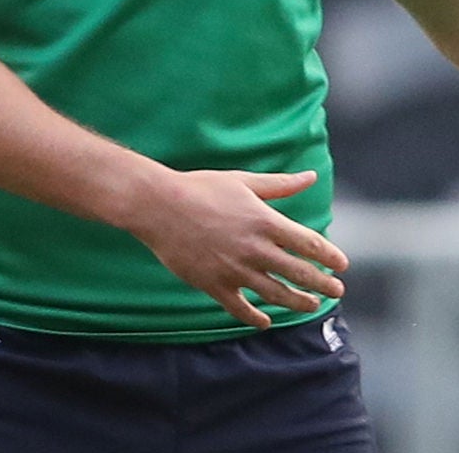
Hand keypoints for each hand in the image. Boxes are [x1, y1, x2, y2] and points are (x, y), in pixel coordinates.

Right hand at [126, 168, 347, 328]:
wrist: (157, 205)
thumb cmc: (199, 188)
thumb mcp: (241, 181)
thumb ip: (279, 184)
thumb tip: (310, 176)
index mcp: (264, 221)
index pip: (310, 244)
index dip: (330, 257)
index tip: (341, 265)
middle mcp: (255, 248)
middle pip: (301, 274)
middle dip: (323, 285)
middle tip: (336, 291)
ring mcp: (235, 269)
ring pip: (278, 294)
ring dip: (299, 303)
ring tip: (311, 305)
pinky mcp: (214, 284)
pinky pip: (241, 308)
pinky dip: (256, 318)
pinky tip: (265, 321)